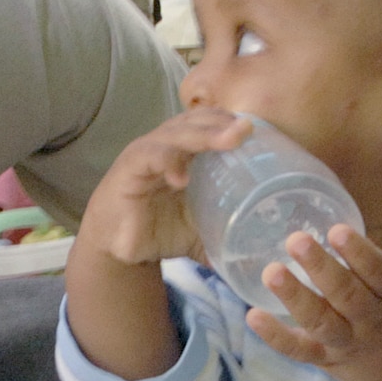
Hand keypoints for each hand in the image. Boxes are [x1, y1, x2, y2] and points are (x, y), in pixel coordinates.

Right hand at [74, 107, 251, 267]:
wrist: (116, 247)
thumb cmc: (158, 230)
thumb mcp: (199, 232)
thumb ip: (227, 236)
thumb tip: (265, 259)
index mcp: (188, 151)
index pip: (213, 124)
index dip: (235, 123)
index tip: (263, 131)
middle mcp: (168, 144)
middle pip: (199, 122)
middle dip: (225, 123)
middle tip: (249, 130)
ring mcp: (148, 153)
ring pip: (177, 133)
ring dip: (204, 134)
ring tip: (230, 140)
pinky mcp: (130, 168)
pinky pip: (150, 156)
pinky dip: (167, 161)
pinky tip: (181, 177)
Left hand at [247, 224, 381, 380]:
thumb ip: (367, 267)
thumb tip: (327, 225)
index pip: (378, 272)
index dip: (359, 252)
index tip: (336, 230)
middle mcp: (370, 322)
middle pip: (347, 296)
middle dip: (321, 268)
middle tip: (297, 240)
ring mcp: (348, 343)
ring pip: (322, 322)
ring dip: (295, 297)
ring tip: (272, 271)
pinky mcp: (327, 360)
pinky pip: (300, 350)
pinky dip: (276, 335)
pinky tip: (252, 316)